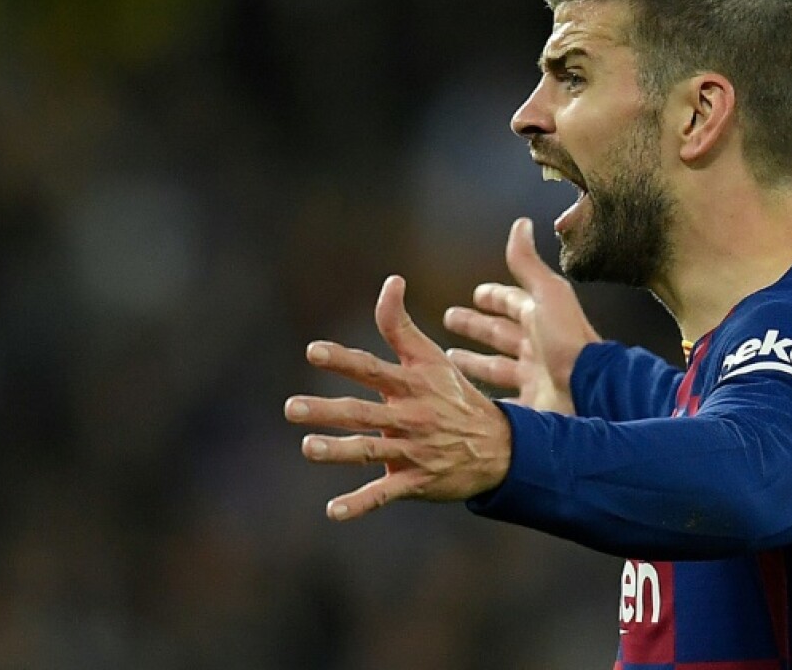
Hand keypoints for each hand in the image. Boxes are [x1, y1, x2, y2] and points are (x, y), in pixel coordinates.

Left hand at [285, 275, 511, 521]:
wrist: (501, 448)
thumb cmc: (456, 396)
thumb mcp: (432, 357)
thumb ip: (400, 323)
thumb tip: (391, 279)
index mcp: (411, 385)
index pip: (371, 369)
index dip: (343, 360)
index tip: (313, 352)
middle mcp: (409, 417)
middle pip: (362, 413)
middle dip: (327, 411)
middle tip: (290, 408)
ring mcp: (412, 451)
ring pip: (370, 452)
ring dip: (338, 451)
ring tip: (308, 448)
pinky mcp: (415, 481)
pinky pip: (384, 494)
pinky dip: (359, 504)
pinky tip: (332, 511)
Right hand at [443, 218, 599, 414]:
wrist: (590, 391)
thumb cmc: (568, 341)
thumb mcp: (547, 294)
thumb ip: (528, 264)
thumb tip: (521, 223)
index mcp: (541, 319)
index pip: (513, 302)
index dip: (494, 297)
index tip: (476, 293)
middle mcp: (537, 348)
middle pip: (500, 334)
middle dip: (475, 326)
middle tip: (450, 319)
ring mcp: (534, 379)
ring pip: (496, 368)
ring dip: (474, 362)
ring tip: (448, 360)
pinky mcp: (531, 407)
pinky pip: (501, 401)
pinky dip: (484, 398)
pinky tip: (465, 397)